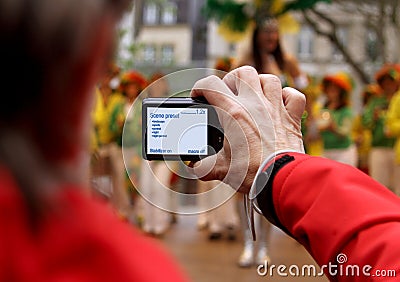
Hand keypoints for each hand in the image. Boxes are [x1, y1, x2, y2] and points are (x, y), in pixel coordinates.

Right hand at [189, 66, 304, 192]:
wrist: (281, 179)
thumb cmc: (252, 172)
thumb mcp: (221, 169)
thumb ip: (203, 166)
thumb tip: (196, 167)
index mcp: (233, 113)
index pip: (211, 85)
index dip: (200, 87)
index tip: (198, 96)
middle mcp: (255, 104)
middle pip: (242, 73)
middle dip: (232, 79)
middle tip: (227, 93)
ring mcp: (275, 108)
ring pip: (269, 79)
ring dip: (259, 83)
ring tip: (253, 94)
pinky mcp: (292, 118)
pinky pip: (293, 96)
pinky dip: (287, 96)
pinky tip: (280, 103)